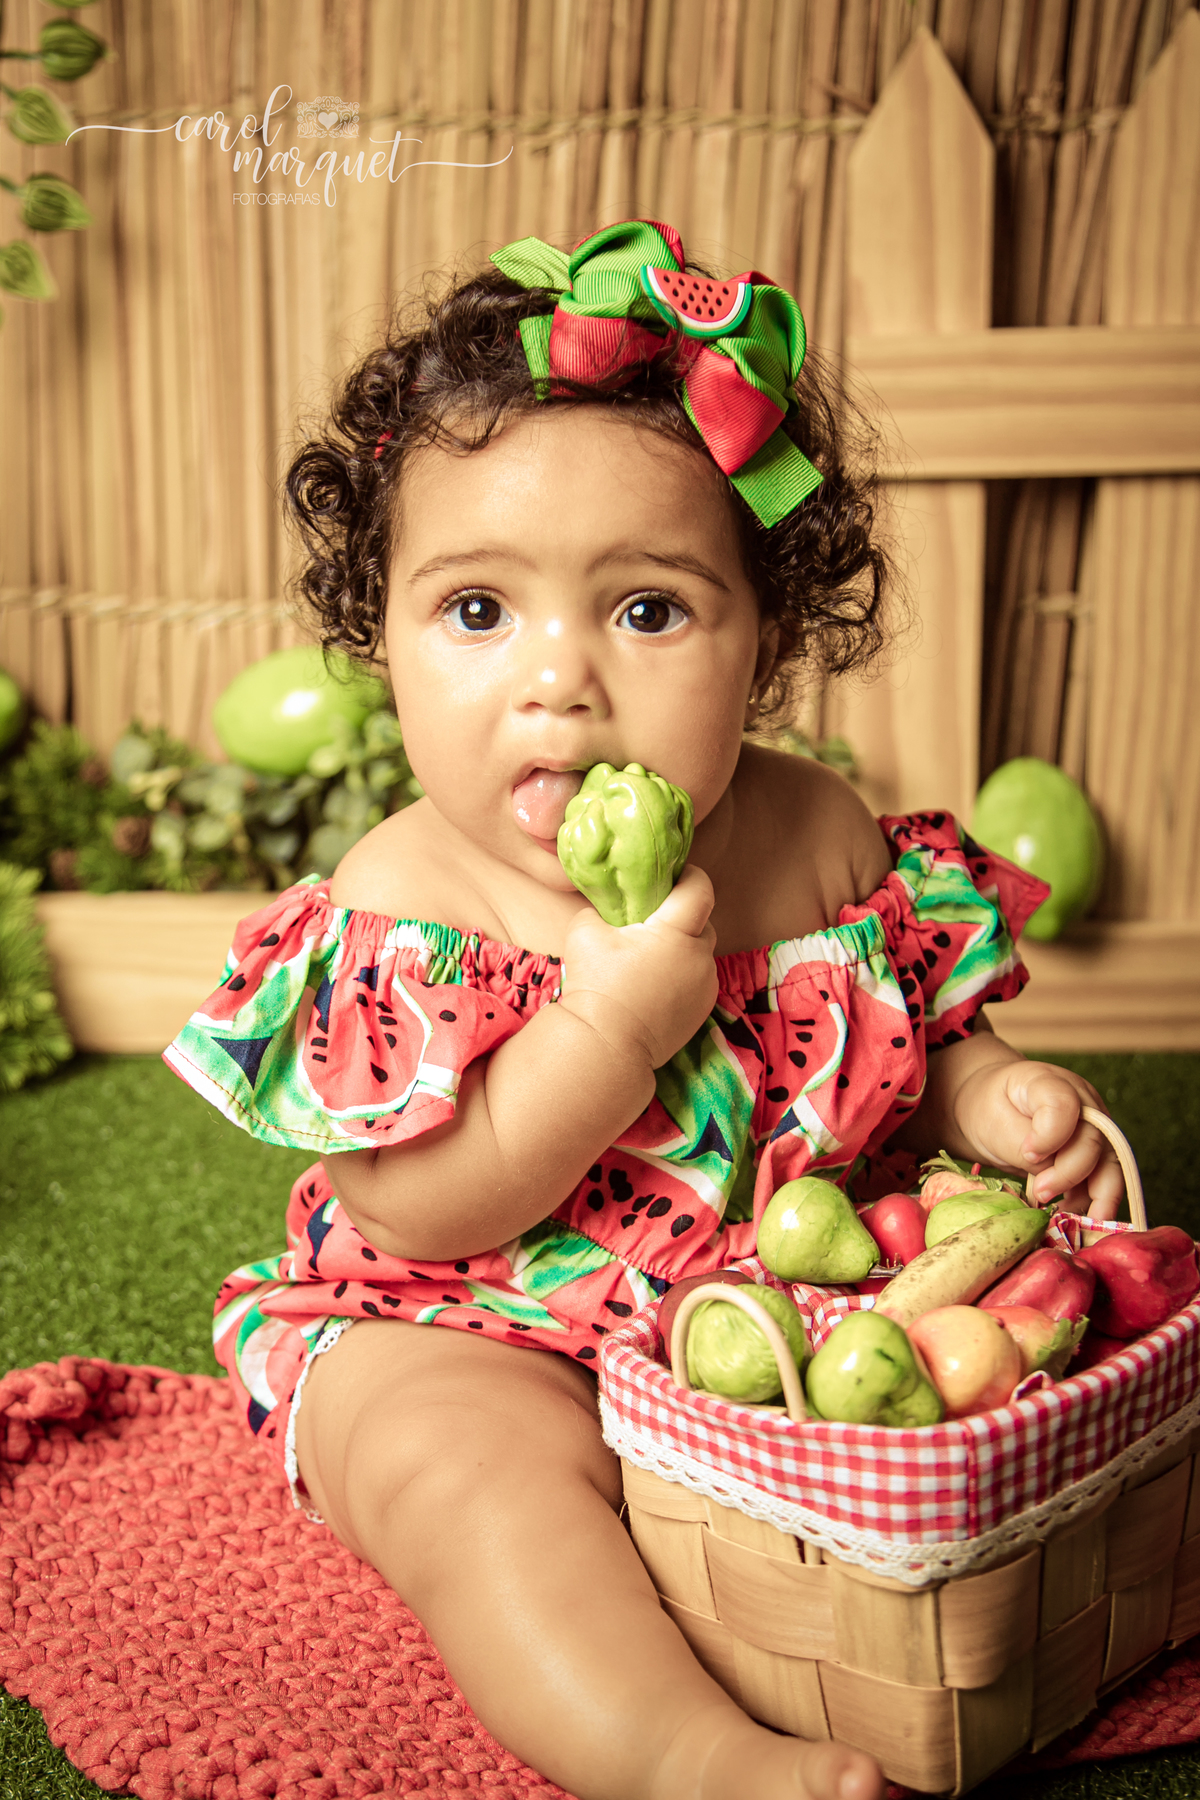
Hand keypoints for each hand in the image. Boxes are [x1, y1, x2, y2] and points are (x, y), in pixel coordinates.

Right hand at [559, 863, 717, 1069]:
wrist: (606, 1045)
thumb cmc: (596, 985)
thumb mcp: (585, 932)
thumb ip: (600, 908)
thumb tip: (606, 905)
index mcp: (676, 934)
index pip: (700, 889)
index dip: (690, 876)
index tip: (673, 875)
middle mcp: (699, 958)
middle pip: (703, 922)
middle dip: (683, 917)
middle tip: (653, 920)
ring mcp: (705, 986)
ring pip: (700, 954)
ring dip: (682, 949)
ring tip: (651, 956)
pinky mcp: (703, 1010)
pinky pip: (698, 980)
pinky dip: (683, 975)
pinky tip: (656, 984)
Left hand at [954, 1058, 1125, 1218]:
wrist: (991, 1106)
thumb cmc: (989, 1108)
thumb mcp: (992, 1121)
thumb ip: (1020, 1144)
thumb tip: (1049, 1172)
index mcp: (1049, 1082)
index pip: (1065, 1106)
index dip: (1050, 1136)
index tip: (1028, 1154)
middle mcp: (1082, 1102)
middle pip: (1094, 1140)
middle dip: (1069, 1174)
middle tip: (1040, 1193)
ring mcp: (1093, 1126)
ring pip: (1109, 1164)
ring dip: (1095, 1198)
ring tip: (1070, 1220)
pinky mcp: (1095, 1151)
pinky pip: (1104, 1179)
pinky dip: (1093, 1202)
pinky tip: (1072, 1217)